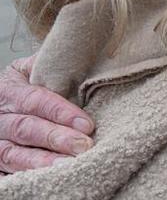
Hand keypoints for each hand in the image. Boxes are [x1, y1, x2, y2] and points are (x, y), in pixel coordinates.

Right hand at [0, 55, 94, 174]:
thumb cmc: (21, 86)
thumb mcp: (28, 70)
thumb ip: (50, 67)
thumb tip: (80, 59)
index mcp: (8, 90)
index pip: (36, 101)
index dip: (61, 113)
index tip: (87, 124)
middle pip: (26, 129)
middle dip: (56, 138)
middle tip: (84, 145)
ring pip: (14, 154)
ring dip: (43, 161)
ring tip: (69, 165)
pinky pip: (7, 173)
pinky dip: (27, 176)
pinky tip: (49, 178)